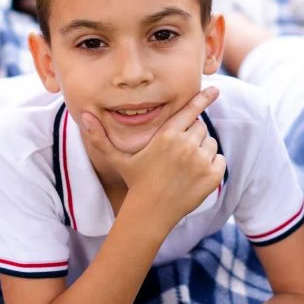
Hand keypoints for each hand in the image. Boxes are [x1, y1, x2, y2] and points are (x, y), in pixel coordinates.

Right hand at [79, 87, 224, 228]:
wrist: (151, 213)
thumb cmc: (135, 182)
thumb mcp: (117, 158)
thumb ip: (100, 136)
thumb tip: (83, 115)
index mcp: (167, 135)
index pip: (189, 111)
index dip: (202, 99)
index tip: (214, 91)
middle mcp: (185, 145)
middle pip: (200, 127)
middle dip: (192, 136)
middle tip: (177, 154)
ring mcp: (200, 161)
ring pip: (210, 143)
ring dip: (202, 151)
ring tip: (183, 166)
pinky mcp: (212, 175)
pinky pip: (219, 160)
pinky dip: (211, 166)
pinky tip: (194, 176)